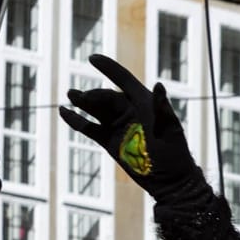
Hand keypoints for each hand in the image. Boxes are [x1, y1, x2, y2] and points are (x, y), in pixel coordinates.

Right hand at [60, 54, 209, 205]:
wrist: (170, 181)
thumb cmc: (175, 153)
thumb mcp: (169, 129)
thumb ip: (161, 108)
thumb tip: (159, 85)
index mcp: (145, 103)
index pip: (124, 81)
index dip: (109, 69)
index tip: (92, 58)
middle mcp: (130, 111)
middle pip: (106, 97)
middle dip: (93, 95)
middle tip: (81, 97)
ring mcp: (118, 126)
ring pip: (96, 109)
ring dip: (82, 102)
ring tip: (71, 95)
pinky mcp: (109, 141)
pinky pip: (89, 127)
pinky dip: (76, 120)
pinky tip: (64, 112)